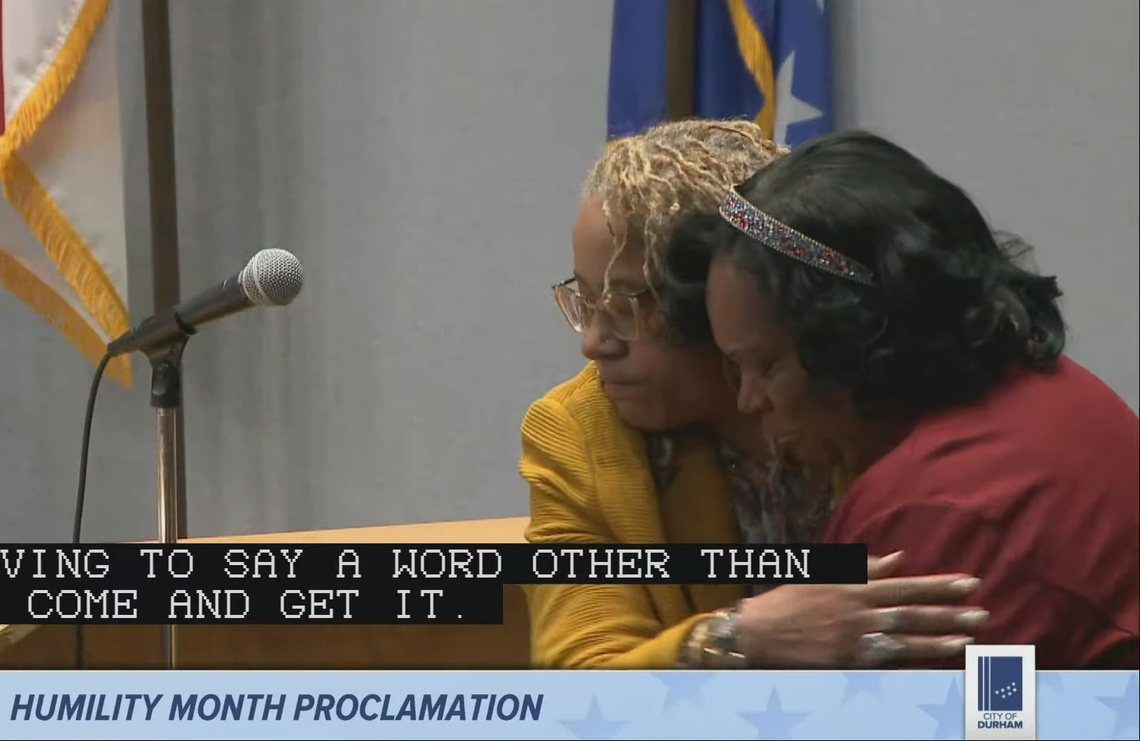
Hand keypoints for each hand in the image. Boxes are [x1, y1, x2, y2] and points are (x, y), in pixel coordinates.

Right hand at [735, 551, 986, 668]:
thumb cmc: (789, 600)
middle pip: (912, 613)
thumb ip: (865, 568)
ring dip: (937, 641)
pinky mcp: (846, 663)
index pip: (907, 585)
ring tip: (968, 640)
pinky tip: (933, 668)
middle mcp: (859, 613)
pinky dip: (910, 666)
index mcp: (855, 588)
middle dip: (949, 613)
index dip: (940, 585)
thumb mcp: (825, 575)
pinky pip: (885, 666)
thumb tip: (900, 558)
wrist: (757, 631)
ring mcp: (853, 640)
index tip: (971, 582)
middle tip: (983, 613)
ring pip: (904, 641)